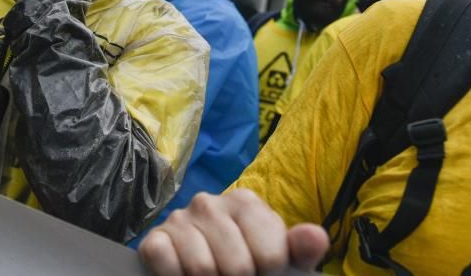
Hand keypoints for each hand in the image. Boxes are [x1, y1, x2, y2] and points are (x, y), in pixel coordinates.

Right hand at [138, 189, 328, 275]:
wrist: (205, 265)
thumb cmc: (246, 260)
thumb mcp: (278, 258)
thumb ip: (299, 249)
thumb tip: (316, 237)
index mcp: (245, 203)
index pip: (270, 256)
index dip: (269, 274)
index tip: (262, 273)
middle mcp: (209, 203)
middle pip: (237, 267)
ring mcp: (179, 218)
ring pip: (203, 270)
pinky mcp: (154, 237)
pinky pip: (166, 263)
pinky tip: (184, 274)